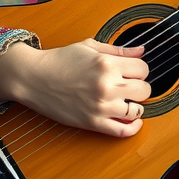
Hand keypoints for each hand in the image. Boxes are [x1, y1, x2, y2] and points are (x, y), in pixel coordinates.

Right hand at [0, 38, 150, 137]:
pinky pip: (122, 131)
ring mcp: (100, 106)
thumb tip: (142, 51)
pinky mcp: (92, 123)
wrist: (33, 77)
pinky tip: (132, 122)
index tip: (133, 72)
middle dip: (140, 87)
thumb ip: (119, 50)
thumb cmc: (59, 60)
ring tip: (126, 101)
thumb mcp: (89, 47)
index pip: (143, 69)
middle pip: (144, 90)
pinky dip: (132, 128)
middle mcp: (106, 85)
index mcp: (107, 64)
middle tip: (130, 86)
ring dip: (135, 106)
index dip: (139, 70)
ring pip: (137, 111)